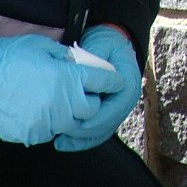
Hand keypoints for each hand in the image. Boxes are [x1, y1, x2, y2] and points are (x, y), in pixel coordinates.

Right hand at [0, 34, 126, 146]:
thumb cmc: (9, 57)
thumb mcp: (45, 46)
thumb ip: (67, 57)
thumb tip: (79, 63)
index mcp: (69, 78)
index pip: (105, 83)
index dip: (112, 81)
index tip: (114, 82)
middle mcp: (63, 103)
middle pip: (92, 110)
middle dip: (90, 102)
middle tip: (80, 95)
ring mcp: (47, 121)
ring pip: (70, 125)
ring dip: (68, 116)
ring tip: (54, 103)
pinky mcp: (31, 134)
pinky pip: (48, 133)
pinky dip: (47, 125)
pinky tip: (36, 111)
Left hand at [53, 24, 142, 151]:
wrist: (111, 43)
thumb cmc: (106, 43)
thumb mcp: (101, 44)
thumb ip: (93, 57)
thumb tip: (81, 70)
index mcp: (127, 83)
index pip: (115, 108)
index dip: (96, 117)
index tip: (75, 120)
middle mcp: (125, 100)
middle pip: (107, 124)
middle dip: (84, 131)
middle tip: (61, 131)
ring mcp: (116, 108)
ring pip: (101, 132)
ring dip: (81, 139)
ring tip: (59, 141)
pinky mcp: (106, 112)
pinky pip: (96, 131)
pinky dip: (81, 139)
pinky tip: (63, 143)